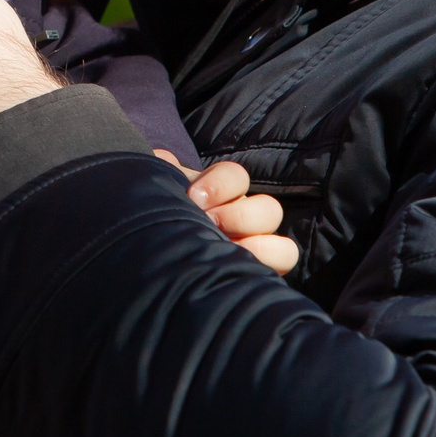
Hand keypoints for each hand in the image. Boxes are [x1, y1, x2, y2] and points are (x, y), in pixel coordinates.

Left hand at [157, 151, 299, 273]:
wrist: (151, 264)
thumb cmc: (158, 222)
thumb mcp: (158, 197)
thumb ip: (160, 176)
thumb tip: (164, 159)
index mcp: (222, 195)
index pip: (237, 177)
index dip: (221, 184)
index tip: (193, 197)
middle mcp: (244, 221)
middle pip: (269, 210)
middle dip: (241, 217)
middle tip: (210, 225)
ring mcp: (255, 252)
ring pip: (284, 248)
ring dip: (260, 249)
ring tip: (227, 253)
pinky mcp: (258, 277)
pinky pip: (279, 276)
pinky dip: (266, 271)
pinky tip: (230, 275)